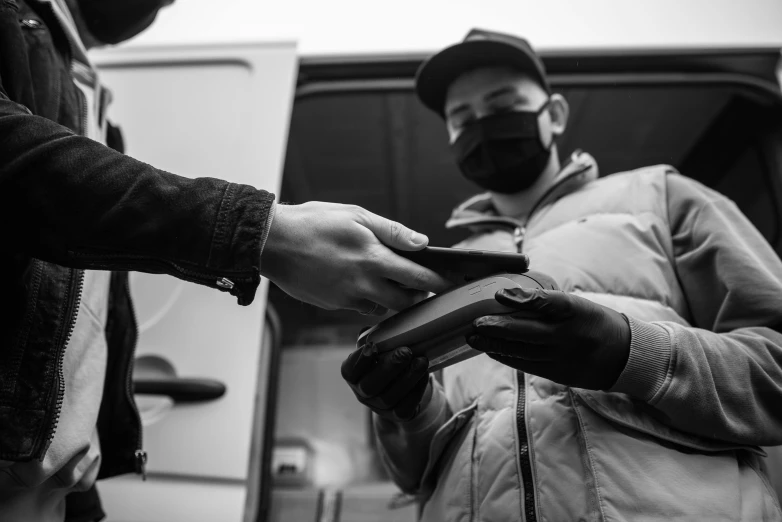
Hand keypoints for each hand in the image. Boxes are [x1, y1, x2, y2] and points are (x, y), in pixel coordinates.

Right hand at [260, 202, 451, 314]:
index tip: (450, 284)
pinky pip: (359, 307)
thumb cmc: (313, 222)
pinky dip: (368, 300)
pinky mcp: (331, 304)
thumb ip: (392, 231)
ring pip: (382, 307)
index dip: (437, 283)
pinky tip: (364, 285)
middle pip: (404, 301)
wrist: (272, 242)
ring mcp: (346, 297)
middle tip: (424, 289)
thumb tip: (421, 243)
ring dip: (394, 300)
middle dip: (419, 297)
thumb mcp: (356, 215)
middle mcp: (362, 283)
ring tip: (395, 284)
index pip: (417, 277)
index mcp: (372, 257)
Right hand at [341, 343, 431, 421]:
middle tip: (406, 352)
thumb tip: (378, 329)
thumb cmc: (384, 358)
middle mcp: (362, 393)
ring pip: (390, 397)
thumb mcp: (376, 346)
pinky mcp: (397, 415)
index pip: (349, 370)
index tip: (372, 346)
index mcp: (353, 375)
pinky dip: (416, 390)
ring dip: (407, 378)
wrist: (400, 384)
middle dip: (389, 368)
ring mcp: (379, 407)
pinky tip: (424, 374)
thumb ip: (375, 336)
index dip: (359, 360)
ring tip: (422, 361)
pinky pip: (405, 407)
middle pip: (370, 386)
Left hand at [466, 288, 630, 389]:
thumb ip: (547, 303)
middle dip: (497, 328)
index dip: (521, 297)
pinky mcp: (558, 372)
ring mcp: (562, 356)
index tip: (499, 294)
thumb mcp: (577, 305)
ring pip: (522, 351)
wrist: (623, 356)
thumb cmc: (593, 323)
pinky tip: (491, 350)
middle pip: (527, 331)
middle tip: (475, 323)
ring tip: (474, 337)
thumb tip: (510, 297)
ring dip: (495, 344)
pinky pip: (526, 364)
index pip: (548, 301)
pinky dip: (507, 356)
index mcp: (575, 311)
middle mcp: (568, 334)